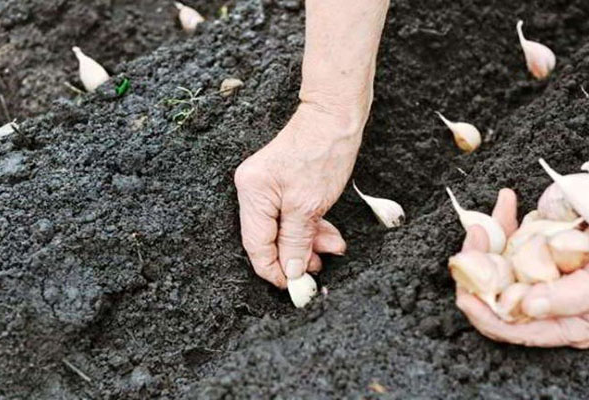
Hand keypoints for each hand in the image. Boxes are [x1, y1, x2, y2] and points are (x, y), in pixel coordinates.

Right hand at [234, 103, 364, 287]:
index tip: (295, 287)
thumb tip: (291, 271)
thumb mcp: (310, 205)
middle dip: (296, 255)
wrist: (336, 116)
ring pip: (284, 228)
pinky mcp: (283, 184)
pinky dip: (310, 227)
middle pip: (269, 238)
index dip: (275, 270)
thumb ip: (296, 241)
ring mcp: (267, 186)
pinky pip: (292, 215)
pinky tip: (328, 234)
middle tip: (319, 269)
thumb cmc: (323, 152)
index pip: (256, 245)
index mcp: (252, 193)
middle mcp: (253, 190)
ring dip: (309, 242)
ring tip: (333, 248)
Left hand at [456, 189, 588, 347]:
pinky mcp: (537, 244)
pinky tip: (508, 199)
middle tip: (475, 239)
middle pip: (492, 290)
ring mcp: (536, 269)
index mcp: (558, 321)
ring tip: (484, 221)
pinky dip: (505, 217)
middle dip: (476, 266)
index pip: (509, 327)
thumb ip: (569, 299)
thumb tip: (529, 307)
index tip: (464, 295)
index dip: (483, 314)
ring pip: (495, 259)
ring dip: (487, 237)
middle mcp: (540, 298)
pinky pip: (511, 234)